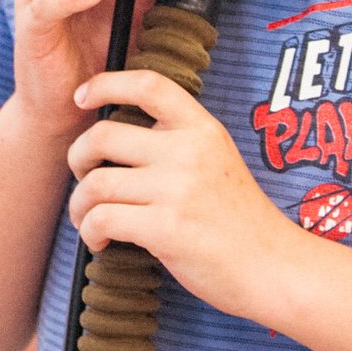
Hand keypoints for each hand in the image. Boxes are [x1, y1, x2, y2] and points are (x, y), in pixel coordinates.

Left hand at [65, 67, 300, 320]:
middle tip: (83, 178)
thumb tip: (116, 139)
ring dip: (79, 205)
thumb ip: (178, 144)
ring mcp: (177, 189)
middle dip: (77, 158)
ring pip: (95, 183)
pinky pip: (102, 220)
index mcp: (203, 129)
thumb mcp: (218, 161)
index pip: (149, 84)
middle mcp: (189, 151)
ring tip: (88, 220)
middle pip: (102, 135)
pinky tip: (101, 241)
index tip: (82, 96)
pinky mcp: (166, 229)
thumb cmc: (238, 222)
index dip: (106, 83)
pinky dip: (89, 232)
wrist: (274, 267)